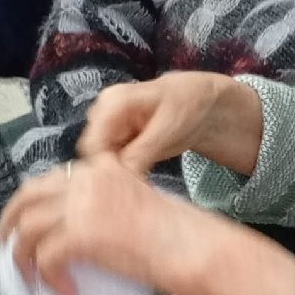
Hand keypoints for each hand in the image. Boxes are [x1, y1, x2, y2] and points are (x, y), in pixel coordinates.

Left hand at [1, 155, 185, 294]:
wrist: (189, 248)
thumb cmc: (176, 234)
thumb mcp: (138, 202)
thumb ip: (106, 203)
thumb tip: (79, 227)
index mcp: (100, 170)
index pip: (51, 179)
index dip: (31, 203)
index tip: (27, 224)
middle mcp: (87, 181)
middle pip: (27, 197)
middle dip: (10, 223)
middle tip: (9, 247)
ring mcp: (81, 206)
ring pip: (28, 230)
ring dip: (23, 258)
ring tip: (31, 279)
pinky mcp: (81, 234)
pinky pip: (46, 259)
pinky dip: (48, 279)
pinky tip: (65, 293)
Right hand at [81, 71, 264, 176]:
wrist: (202, 103)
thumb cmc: (187, 106)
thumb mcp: (168, 129)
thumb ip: (141, 152)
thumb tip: (120, 178)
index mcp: (112, 102)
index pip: (93, 142)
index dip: (102, 167)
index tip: (122, 188)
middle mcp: (104, 114)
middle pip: (93, 153)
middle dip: (108, 173)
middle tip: (130, 192)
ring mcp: (109, 129)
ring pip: (100, 161)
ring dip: (115, 176)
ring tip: (135, 190)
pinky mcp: (117, 142)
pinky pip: (112, 164)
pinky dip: (122, 174)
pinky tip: (137, 184)